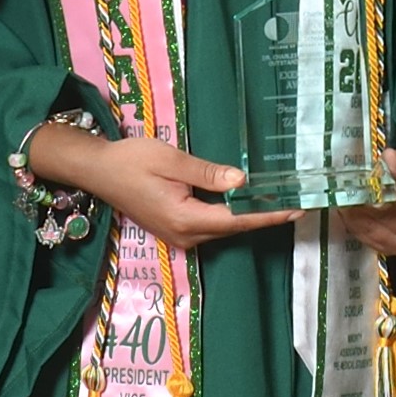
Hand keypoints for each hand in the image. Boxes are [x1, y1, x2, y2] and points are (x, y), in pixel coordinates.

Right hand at [24, 115, 288, 245]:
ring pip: (223, 228)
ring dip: (249, 216)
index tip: (296, 210)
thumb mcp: (171, 160)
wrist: (98, 171)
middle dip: (265, 216)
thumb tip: (242, 182)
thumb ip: (207, 173)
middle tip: (298, 201)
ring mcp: (179, 236)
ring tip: (280, 202)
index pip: (237, 219)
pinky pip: (211, 226)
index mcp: (185, 218)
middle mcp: (185, 235)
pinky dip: (231, 216)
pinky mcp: (175, 231)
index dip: (268, 215)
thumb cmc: (131, 160)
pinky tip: (248, 204)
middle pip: (233, 227)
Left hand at [334, 138, 395, 260]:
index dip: (386, 194)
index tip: (368, 186)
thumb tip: (389, 160)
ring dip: (353, 210)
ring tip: (344, 192)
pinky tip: (348, 205)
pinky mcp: (385, 250)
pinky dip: (352, 220)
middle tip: (347, 185)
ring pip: (369, 229)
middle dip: (364, 200)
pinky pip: (362, 235)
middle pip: (385, 219)